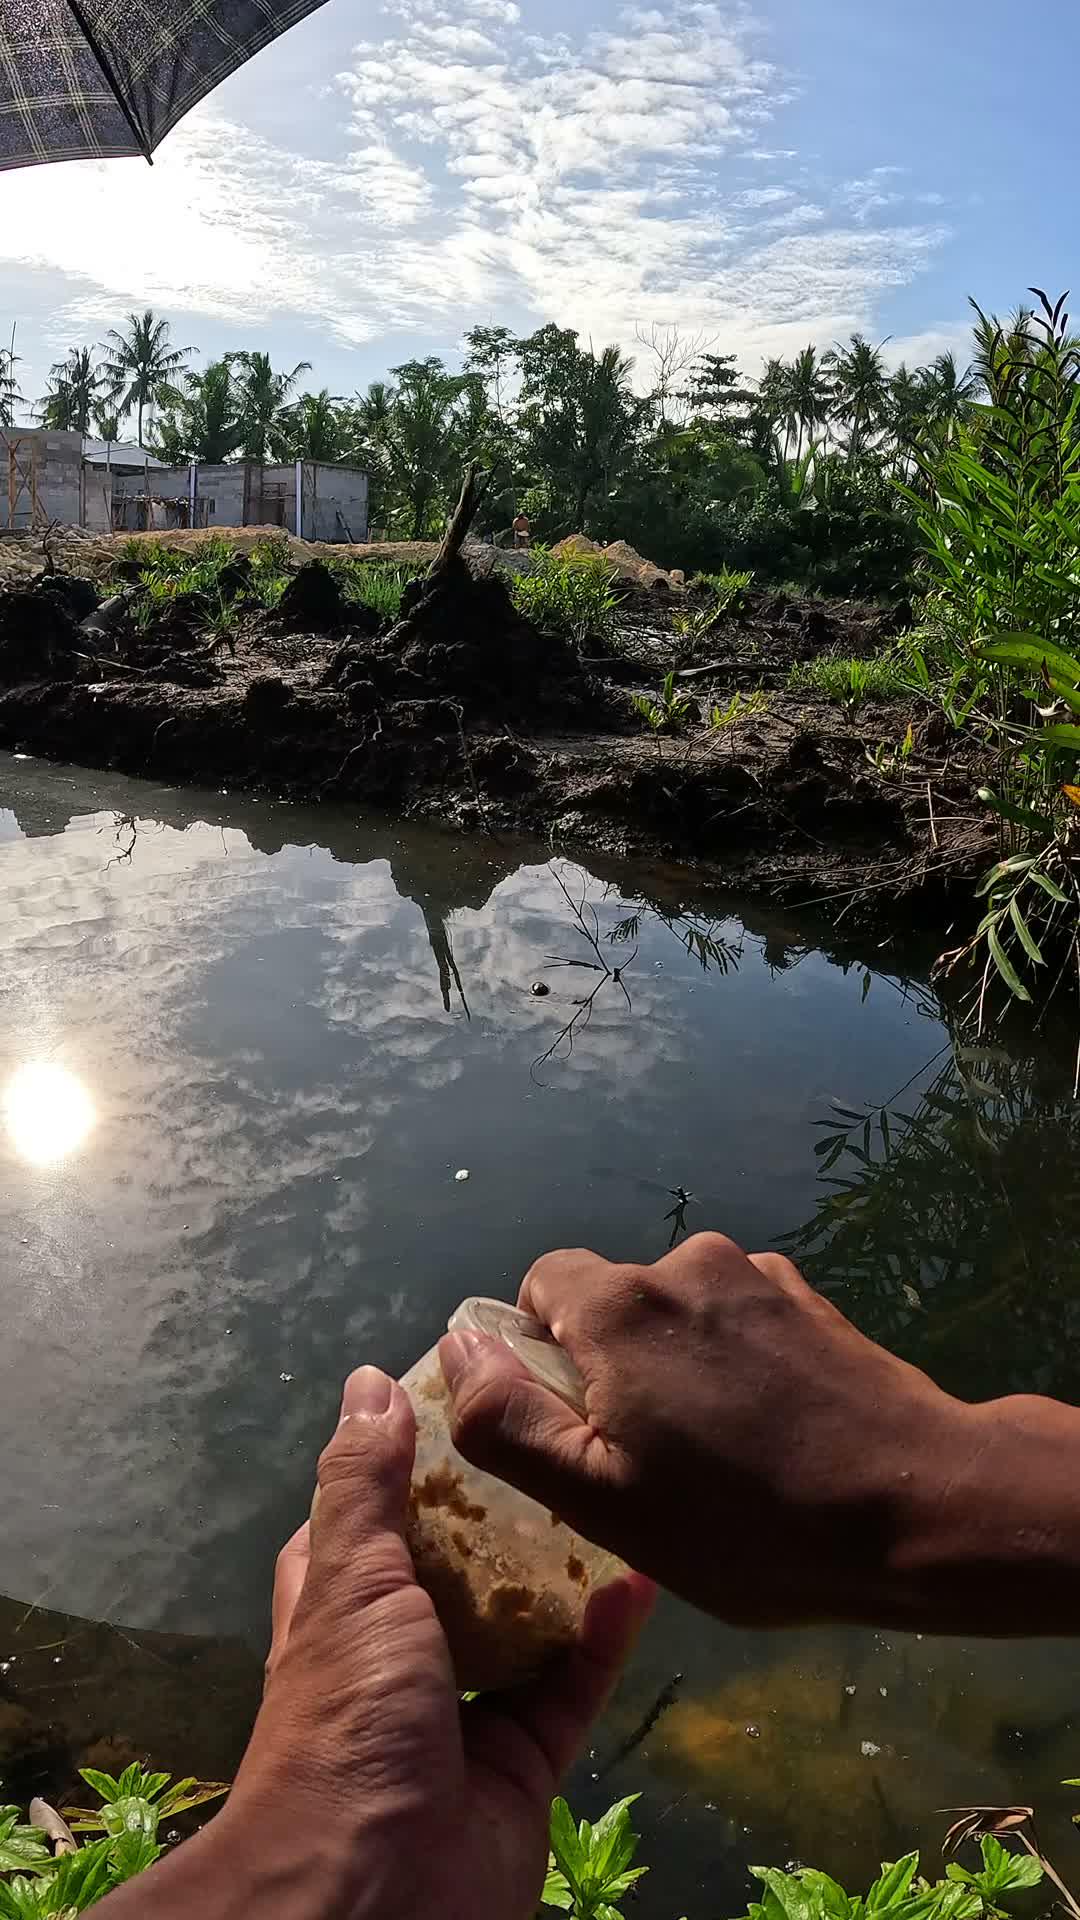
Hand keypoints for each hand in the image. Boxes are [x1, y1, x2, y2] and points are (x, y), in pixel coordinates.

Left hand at [99, 1366, 652, 1919]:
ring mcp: (461, 1712)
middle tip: (565, 1439)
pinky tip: (637, 1582)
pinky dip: (602, 1640)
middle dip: (503, 1515)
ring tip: (612, 1495)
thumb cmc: (348, 1718)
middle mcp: (396, 1657)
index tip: (472, 1399)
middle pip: (456, 1568)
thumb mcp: (348, 1579)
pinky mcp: (523, 1764)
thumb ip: (363, 1483)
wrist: (375, 1892)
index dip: (413, 1461)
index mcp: (338, 1610)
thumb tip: (370, 1382)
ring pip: (521, 1625)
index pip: (371, 1518)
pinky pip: (569, 1688)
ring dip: (561, 1572)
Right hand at [440, 1234, 978, 1629]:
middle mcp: (684, 1263)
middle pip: (611, 1302)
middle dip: (611, 1369)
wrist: (919, 1506)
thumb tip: (456, 1346)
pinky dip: (737, 1364)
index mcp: (620, 1305)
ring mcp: (758, 1276)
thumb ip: (509, 1419)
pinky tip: (773, 1434)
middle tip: (648, 1464)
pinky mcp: (813, 1298)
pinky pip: (739, 1321)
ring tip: (722, 1459)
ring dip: (680, 1369)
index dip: (536, 1354)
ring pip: (679, 1314)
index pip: (539, 1286)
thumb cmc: (746, 1524)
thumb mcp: (601, 1499)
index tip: (570, 1426)